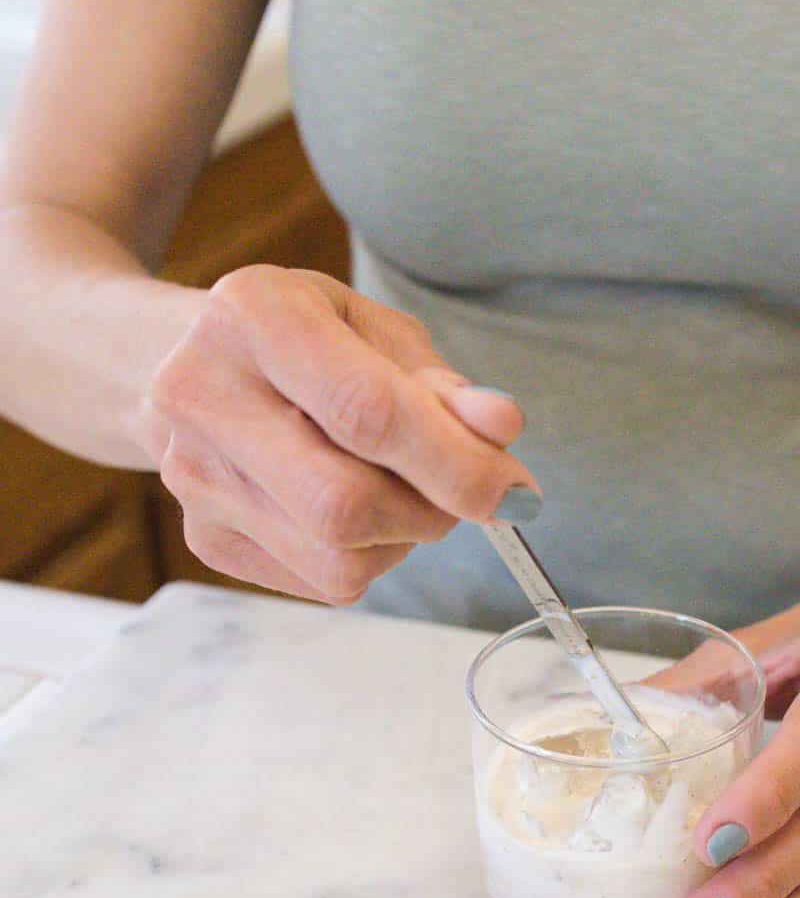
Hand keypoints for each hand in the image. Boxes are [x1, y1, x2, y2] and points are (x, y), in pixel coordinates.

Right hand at [137, 265, 538, 602]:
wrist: (185, 362)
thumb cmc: (304, 339)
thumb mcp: (375, 331)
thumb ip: (442, 384)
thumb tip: (500, 428)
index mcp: (251, 315)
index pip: (367, 413)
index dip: (456, 463)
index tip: (516, 489)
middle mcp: (202, 394)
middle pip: (343, 504)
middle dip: (429, 511)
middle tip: (458, 492)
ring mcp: (193, 475)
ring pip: (336, 558)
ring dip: (402, 539)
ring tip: (398, 490)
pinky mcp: (203, 537)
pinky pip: (320, 582)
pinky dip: (366, 557)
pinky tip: (354, 508)